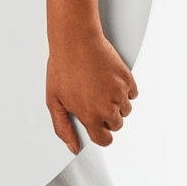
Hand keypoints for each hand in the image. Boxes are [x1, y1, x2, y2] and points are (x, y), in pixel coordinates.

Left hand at [46, 23, 137, 151]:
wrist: (75, 39)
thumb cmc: (62, 66)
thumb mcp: (53, 100)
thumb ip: (63, 127)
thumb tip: (73, 146)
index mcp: (90, 116)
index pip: (104, 140)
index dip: (99, 132)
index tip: (95, 124)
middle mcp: (107, 107)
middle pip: (116, 125)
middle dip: (107, 117)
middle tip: (94, 100)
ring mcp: (119, 92)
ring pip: (125, 110)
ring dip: (117, 103)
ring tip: (100, 88)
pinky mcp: (127, 78)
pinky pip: (132, 93)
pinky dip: (124, 90)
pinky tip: (109, 80)